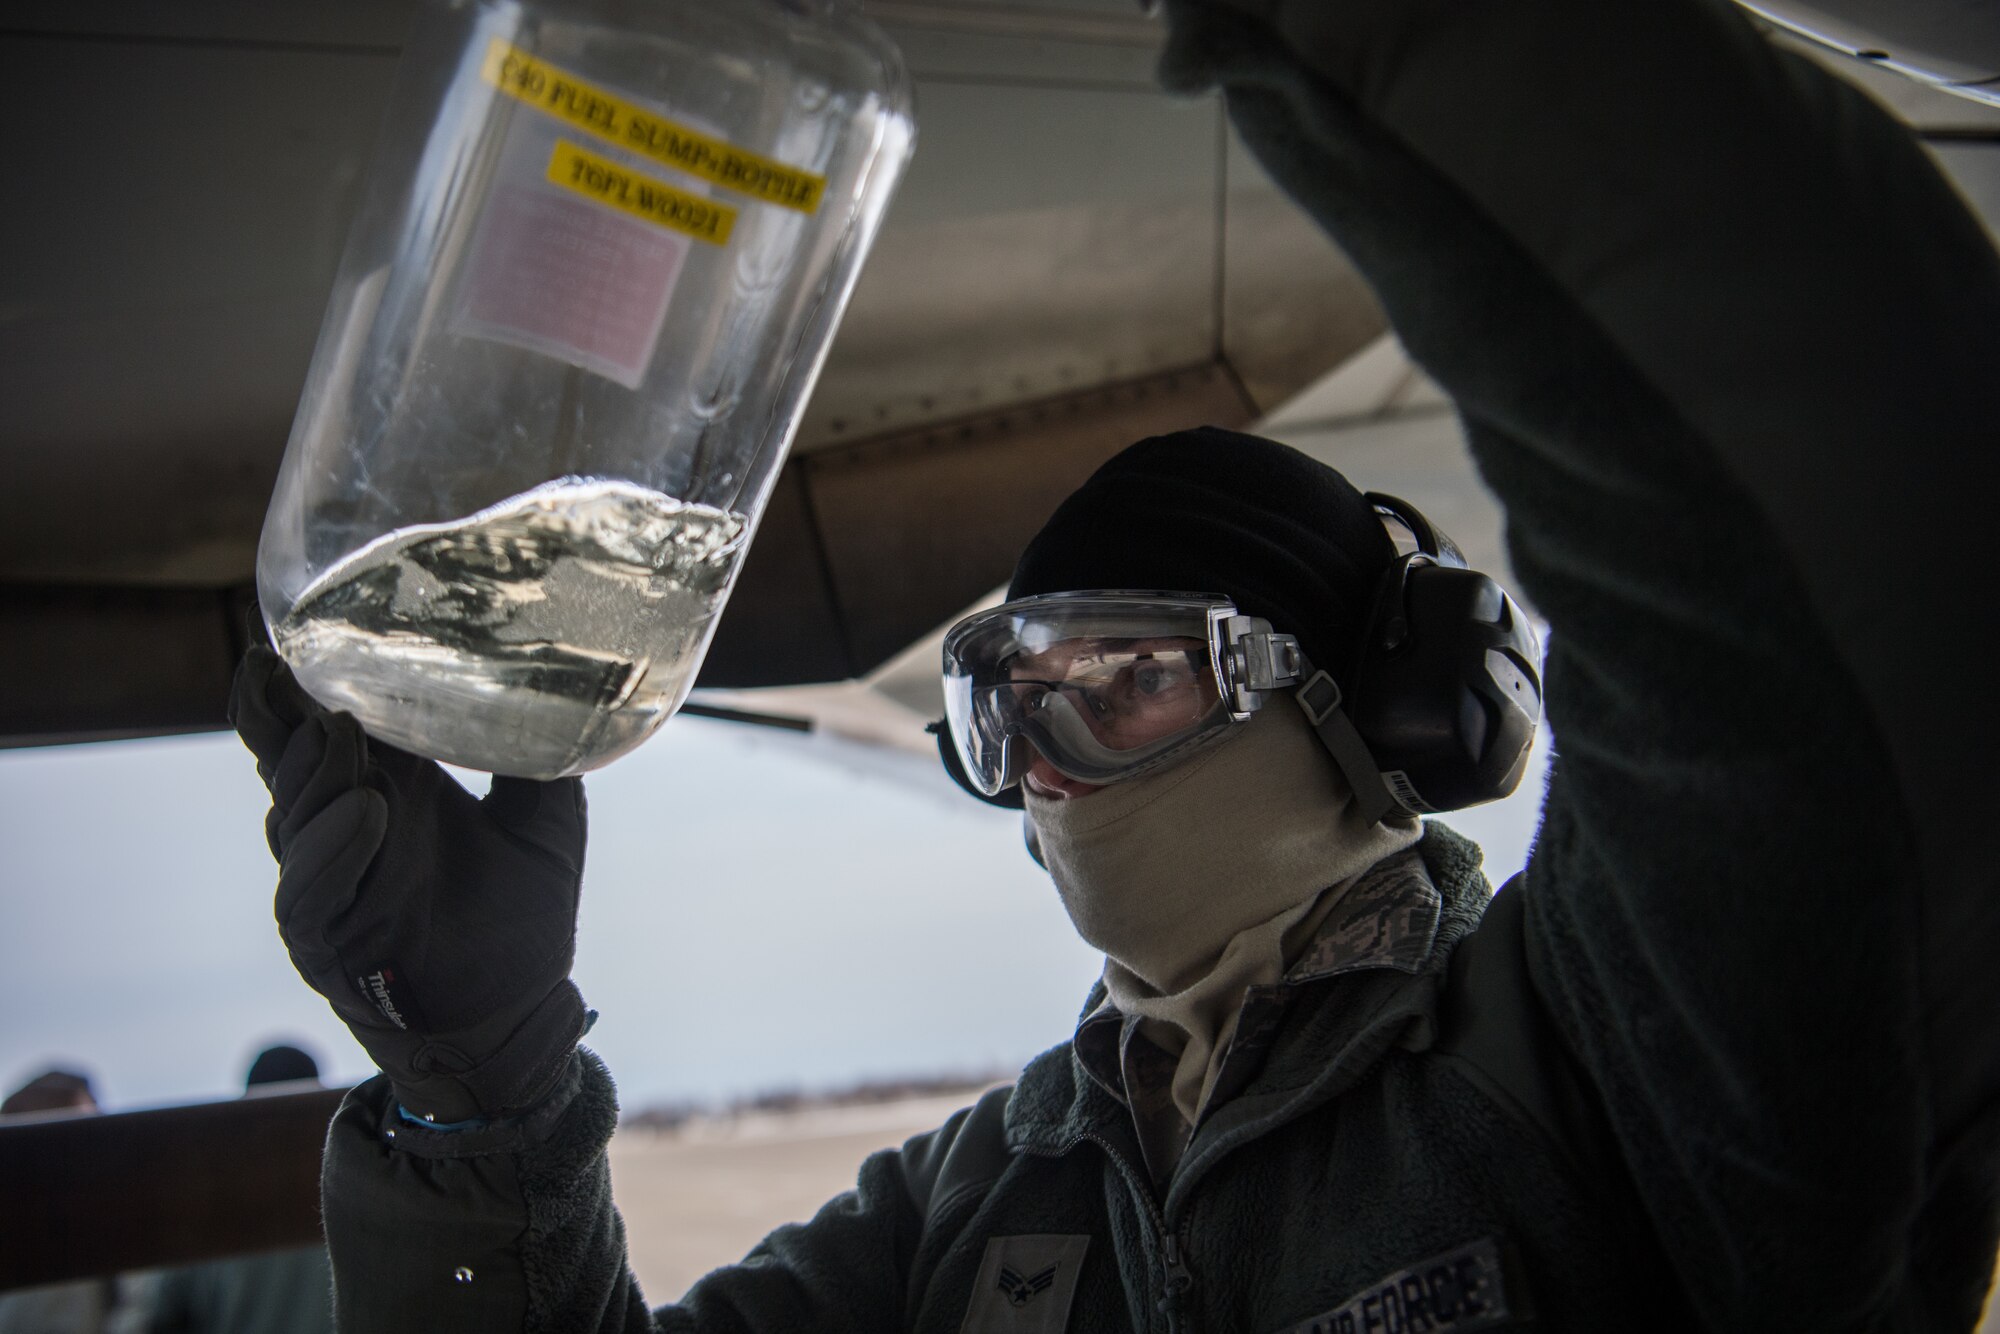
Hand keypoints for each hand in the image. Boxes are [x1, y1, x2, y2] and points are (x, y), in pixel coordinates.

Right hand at [230, 645, 589, 1123]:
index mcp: (386, 790)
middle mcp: (346, 827)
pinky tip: (367, 813)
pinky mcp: (326, 939)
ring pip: (294, 817)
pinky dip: (335, 848)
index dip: (296, 685)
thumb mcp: (546, 821)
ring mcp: (329, 883)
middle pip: (286, 760)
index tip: (289, 636)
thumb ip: (541, 757)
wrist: (520, 1013)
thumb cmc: (522, 916)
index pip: (321, 726)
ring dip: (314, 773)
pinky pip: (312, 890)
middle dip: (275, 714)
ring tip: (338, 731)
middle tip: (275, 665)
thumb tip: (571, 685)